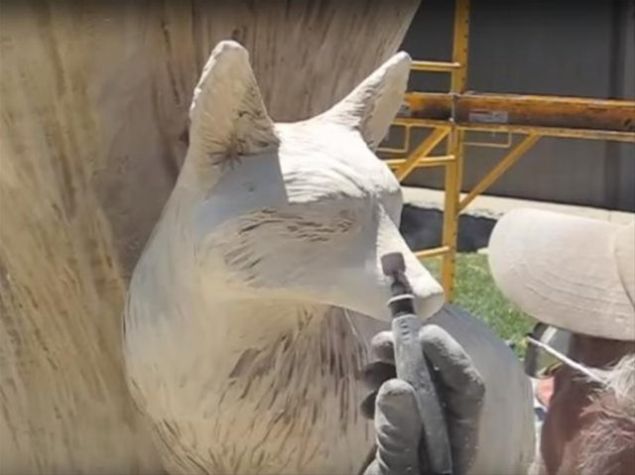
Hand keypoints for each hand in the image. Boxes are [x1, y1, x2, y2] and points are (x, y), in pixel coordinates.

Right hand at [361, 324, 484, 474]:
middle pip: (438, 379)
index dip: (450, 356)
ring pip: (415, 385)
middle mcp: (446, 429)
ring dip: (389, 370)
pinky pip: (396, 400)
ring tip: (364, 373)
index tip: (421, 333)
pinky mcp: (403, 432)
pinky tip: (363, 400)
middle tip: (378, 344)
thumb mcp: (397, 473)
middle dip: (409, 354)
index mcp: (458, 439)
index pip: (467, 388)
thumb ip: (400, 435)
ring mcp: (424, 430)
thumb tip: (398, 383)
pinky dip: (379, 392)